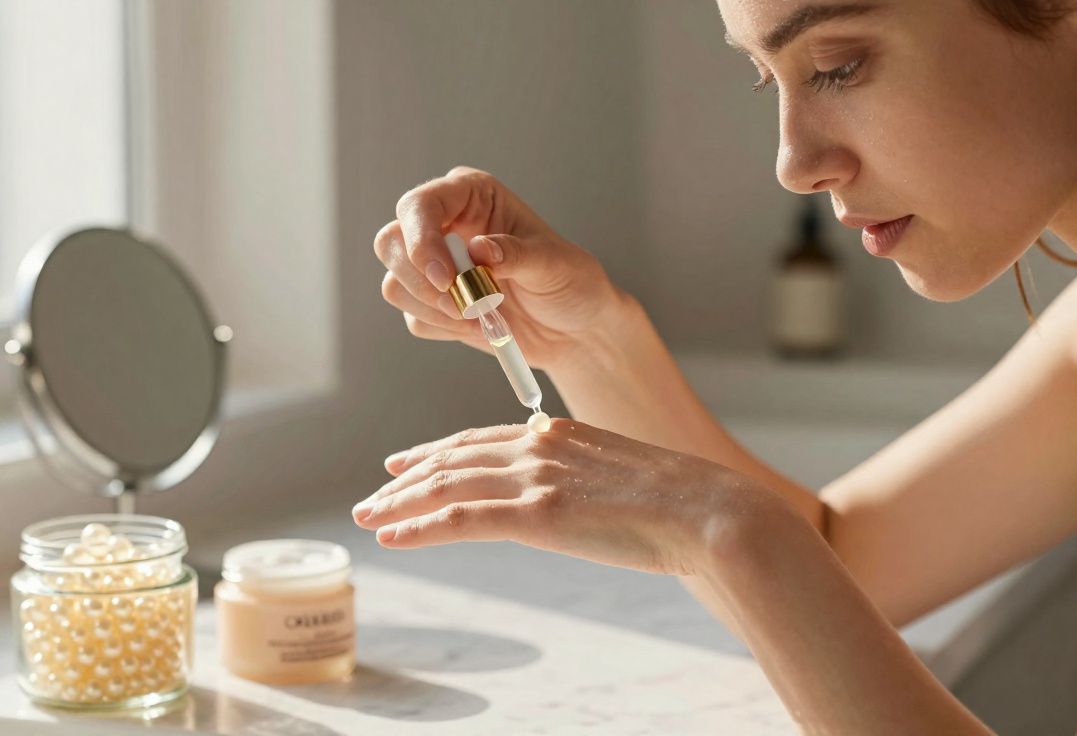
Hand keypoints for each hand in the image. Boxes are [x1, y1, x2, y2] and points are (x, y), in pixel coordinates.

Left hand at [350, 418, 760, 576]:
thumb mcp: (621, 477)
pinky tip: (392, 536)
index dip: (436, 452)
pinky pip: (461, 519)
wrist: (709, 511)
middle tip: (373, 495)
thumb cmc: (681, 503)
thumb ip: (584, 478)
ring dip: (400, 504)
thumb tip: (571, 497)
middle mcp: (538, 447)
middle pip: (452, 460)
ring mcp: (536, 479)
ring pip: (447, 486)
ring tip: (367, 518)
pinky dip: (420, 527)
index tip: (405, 464)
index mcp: (558, 434)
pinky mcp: (538, 514)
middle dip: (406, 480)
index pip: (479, 440)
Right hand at [375, 166, 629, 368]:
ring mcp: (433, 265)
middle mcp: (444, 224)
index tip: (446, 280)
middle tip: (464, 306)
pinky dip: (444, 329)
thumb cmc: (569, 282)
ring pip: (395, 284)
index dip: (421, 241)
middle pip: (391, 242)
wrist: (573, 329)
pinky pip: (413, 318)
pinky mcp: (432, 303)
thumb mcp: (553, 264)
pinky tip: (479, 327)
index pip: (420, 205)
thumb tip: (478, 247)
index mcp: (471, 196)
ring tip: (482, 318)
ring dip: (434, 309)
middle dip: (421, 281)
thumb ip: (516, 253)